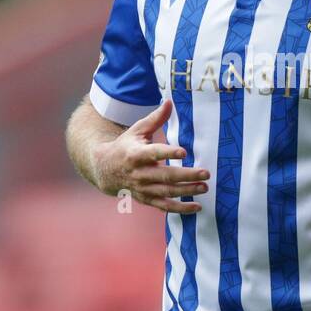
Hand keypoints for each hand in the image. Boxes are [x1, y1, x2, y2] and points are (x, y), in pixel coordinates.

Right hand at [93, 99, 209, 213]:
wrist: (105, 170)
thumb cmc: (125, 146)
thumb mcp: (137, 130)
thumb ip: (155, 119)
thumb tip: (170, 102)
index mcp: (135, 154)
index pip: (153, 153)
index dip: (168, 152)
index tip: (184, 151)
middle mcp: (139, 173)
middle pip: (165, 176)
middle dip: (186, 175)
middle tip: (206, 173)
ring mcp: (142, 188)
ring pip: (166, 193)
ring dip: (186, 191)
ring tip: (205, 187)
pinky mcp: (146, 199)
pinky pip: (164, 207)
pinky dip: (180, 209)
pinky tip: (197, 207)